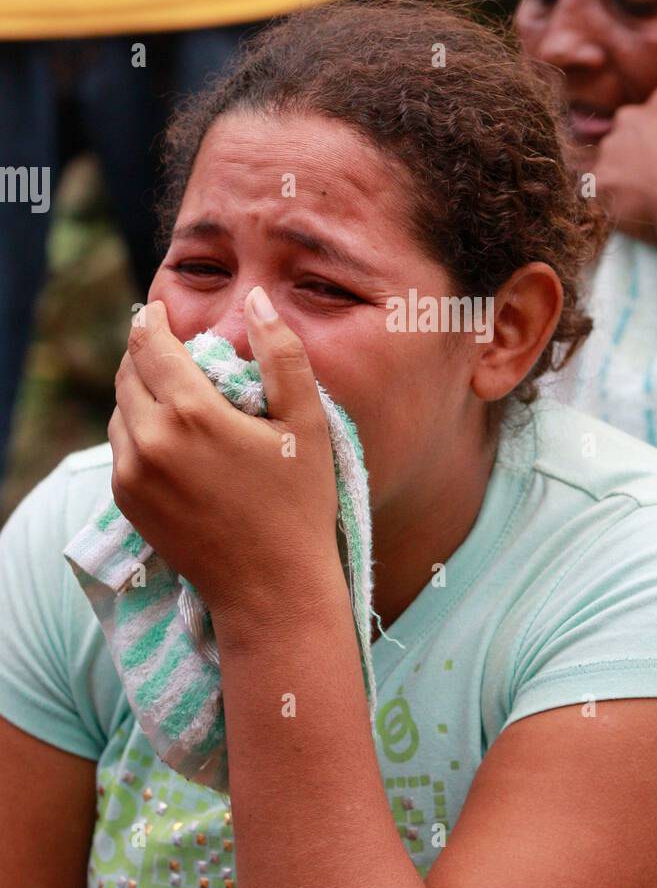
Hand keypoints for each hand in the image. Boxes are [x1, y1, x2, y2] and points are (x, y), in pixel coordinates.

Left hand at [108, 292, 341, 631]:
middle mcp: (149, 440)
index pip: (150, 344)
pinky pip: (120, 446)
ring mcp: (132, 474)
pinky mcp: (127, 501)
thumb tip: (257, 298)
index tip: (160, 310)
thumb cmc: (299, 504)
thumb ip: (282, 354)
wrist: (270, 589)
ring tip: (173, 390)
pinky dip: (137, 429)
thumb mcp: (307, 423)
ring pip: (119, 409)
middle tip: (170, 347)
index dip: (152, 320)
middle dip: (144, 353)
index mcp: (191, 413)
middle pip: (127, 373)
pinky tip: (171, 435)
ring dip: (138, 391)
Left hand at [587, 85, 656, 246]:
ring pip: (609, 167)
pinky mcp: (598, 182)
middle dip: (636, 160)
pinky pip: (596, 197)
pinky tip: (632, 222)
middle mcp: (632, 116)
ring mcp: (611, 148)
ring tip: (648, 210)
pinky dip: (610, 210)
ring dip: (622, 186)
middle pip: (626, 137)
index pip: (656, 112)